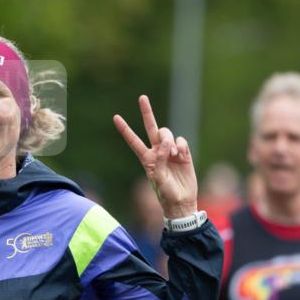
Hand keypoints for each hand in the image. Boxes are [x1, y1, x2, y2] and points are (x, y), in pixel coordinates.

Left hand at [113, 95, 198, 218]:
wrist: (182, 201)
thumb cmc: (166, 193)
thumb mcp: (158, 179)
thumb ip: (160, 160)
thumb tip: (166, 143)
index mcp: (147, 158)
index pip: (133, 141)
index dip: (125, 129)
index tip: (116, 117)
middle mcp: (157, 152)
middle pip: (151, 128)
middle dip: (147, 112)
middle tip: (142, 98)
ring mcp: (170, 151)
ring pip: (167, 133)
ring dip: (169, 140)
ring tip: (173, 154)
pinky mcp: (184, 153)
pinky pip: (181, 140)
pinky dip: (181, 145)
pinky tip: (181, 155)